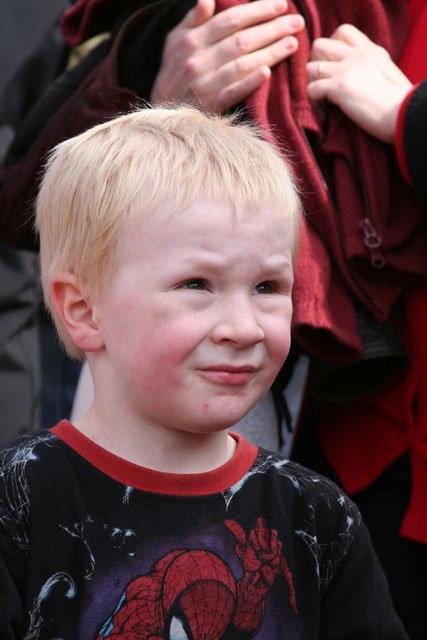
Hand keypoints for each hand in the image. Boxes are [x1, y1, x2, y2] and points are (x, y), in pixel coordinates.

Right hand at [151, 0, 304, 112]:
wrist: (161, 110)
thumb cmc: (174, 71)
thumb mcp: (176, 40)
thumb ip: (194, 19)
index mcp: (192, 40)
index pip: (231, 20)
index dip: (257, 10)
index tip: (281, 4)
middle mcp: (198, 60)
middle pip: (241, 40)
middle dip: (272, 28)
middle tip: (297, 21)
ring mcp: (205, 84)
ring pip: (242, 64)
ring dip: (271, 52)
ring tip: (294, 43)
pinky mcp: (211, 105)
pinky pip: (233, 92)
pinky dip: (250, 82)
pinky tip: (268, 73)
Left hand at [306, 24, 411, 143]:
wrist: (404, 115)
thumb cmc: (399, 103)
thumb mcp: (386, 74)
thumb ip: (369, 67)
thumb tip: (355, 77)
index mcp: (370, 50)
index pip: (343, 31)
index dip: (331, 46)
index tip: (333, 65)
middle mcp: (357, 55)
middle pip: (319, 44)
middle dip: (314, 63)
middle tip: (320, 81)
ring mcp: (346, 69)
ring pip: (310, 67)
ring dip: (311, 84)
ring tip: (321, 99)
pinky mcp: (339, 87)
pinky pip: (312, 89)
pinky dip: (314, 103)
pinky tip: (324, 112)